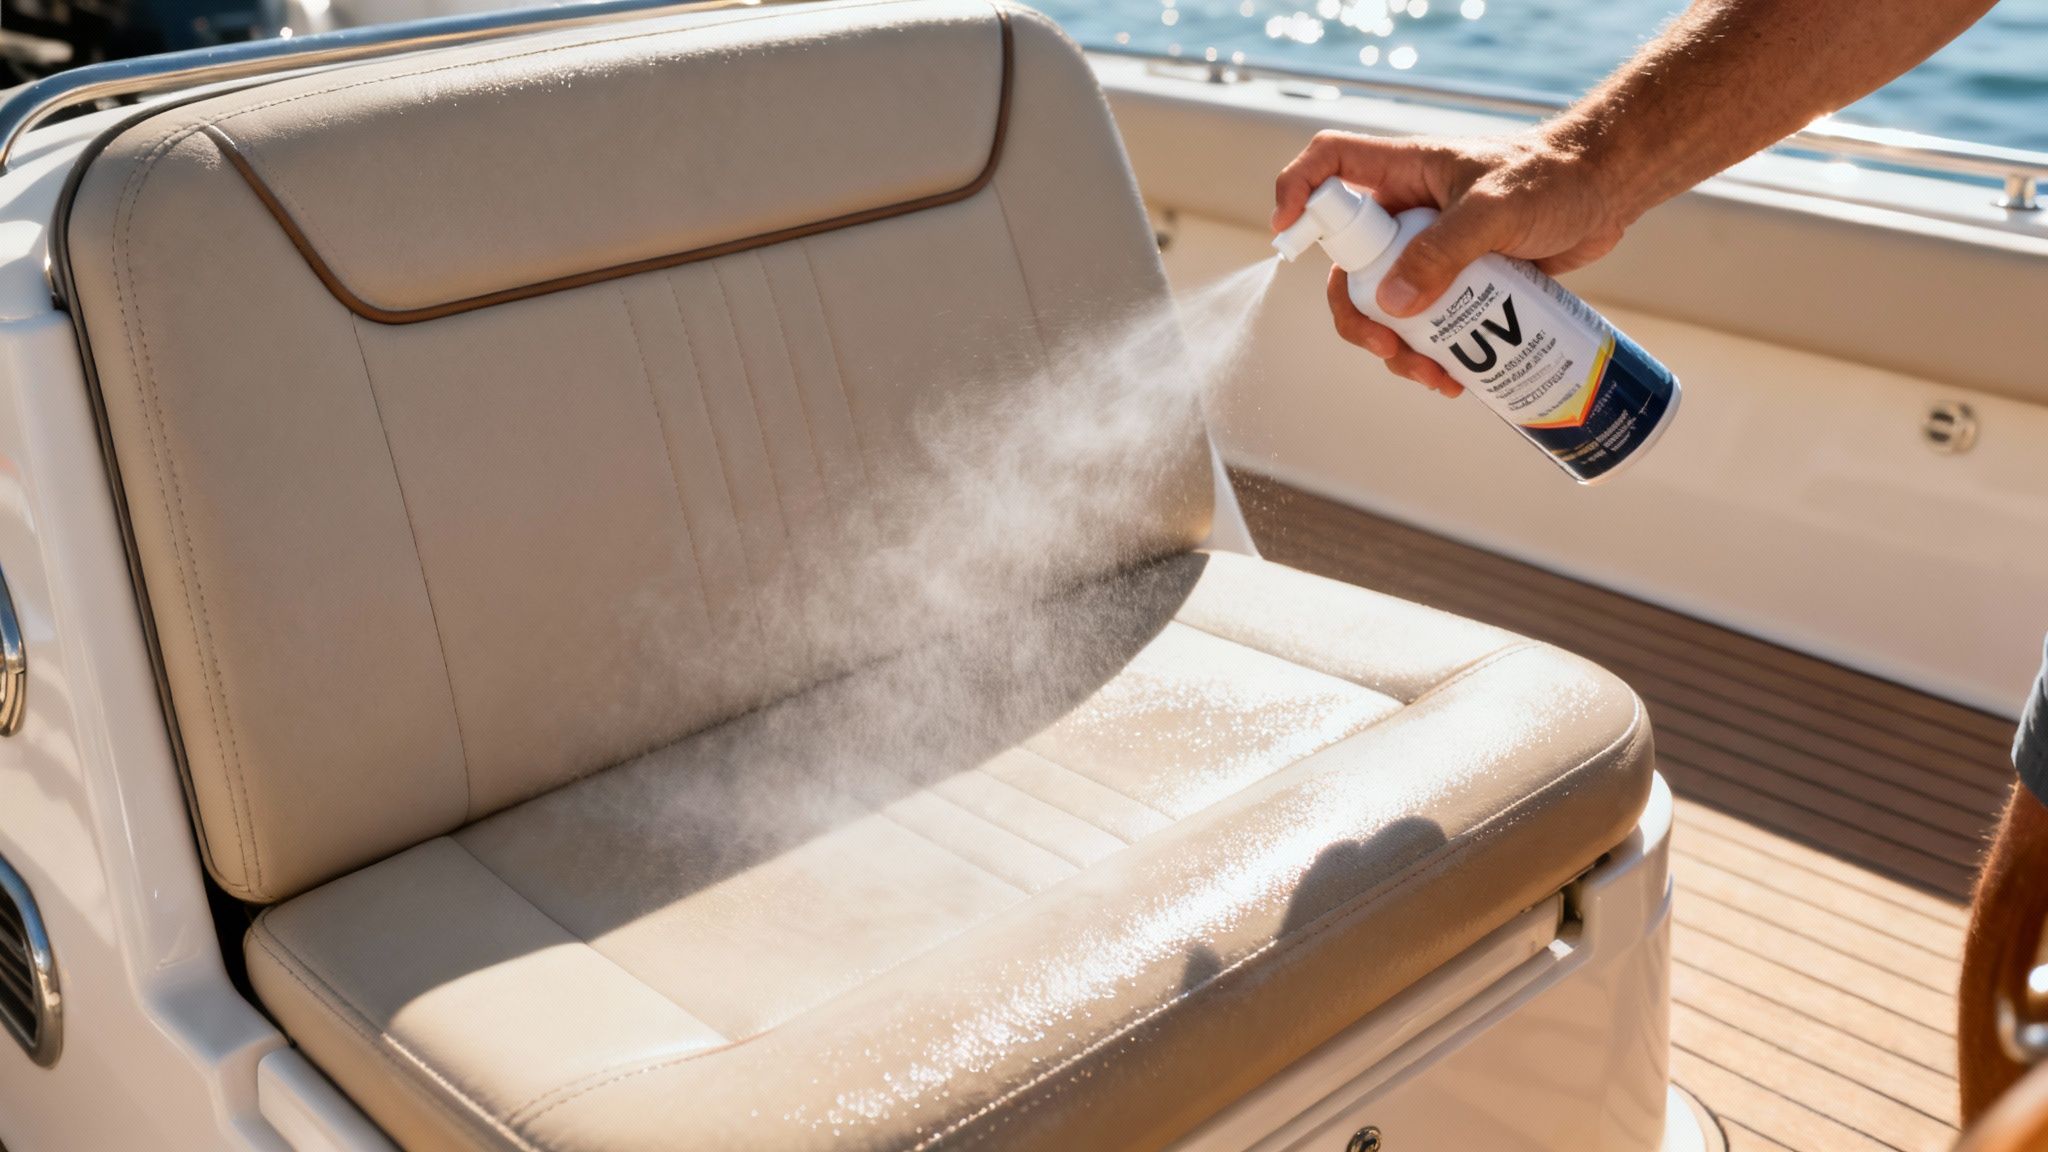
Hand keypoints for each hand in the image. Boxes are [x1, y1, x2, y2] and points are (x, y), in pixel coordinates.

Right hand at [1273, 128, 1632, 397]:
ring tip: (1437, 378)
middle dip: (1358, 317)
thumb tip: (1391, 306)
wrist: (1609, 190)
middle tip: (1385, 348)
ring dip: (1398, 350)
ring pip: (1388, 306)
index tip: (1287, 234)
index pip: (1329, 165)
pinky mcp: (1462, 281)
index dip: (1298, 192)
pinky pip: (1430, 323)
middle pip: (1349, 266)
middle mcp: (1408, 212)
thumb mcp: (1494, 210)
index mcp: (1404, 173)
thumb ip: (1443, 252)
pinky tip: (1457, 379)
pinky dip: (1434, 355)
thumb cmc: (1555, 178)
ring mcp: (1433, 249)